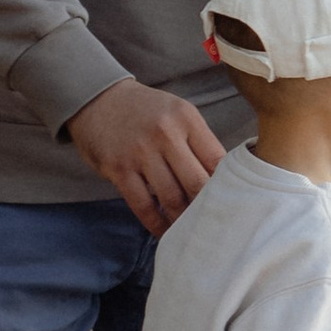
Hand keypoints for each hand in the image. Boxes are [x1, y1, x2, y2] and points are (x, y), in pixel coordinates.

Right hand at [65, 79, 226, 235]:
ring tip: (193, 232)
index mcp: (186, 118)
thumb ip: (198, 143)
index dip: (228, 186)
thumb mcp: (176, 114)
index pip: (217, 160)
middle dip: (208, 208)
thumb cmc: (146, 111)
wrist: (97, 98)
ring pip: (172, 198)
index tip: (233, 204)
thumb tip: (223, 182)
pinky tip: (167, 232)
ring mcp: (140, 152)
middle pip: (197, 182)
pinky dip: (158, 224)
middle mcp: (165, 133)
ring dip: (184, 220)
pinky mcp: (119, 169)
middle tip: (216, 224)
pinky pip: (144, 206)